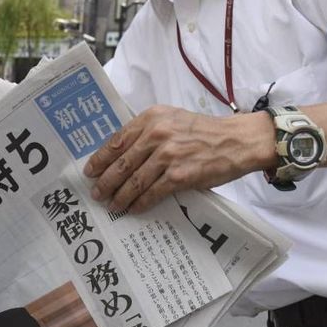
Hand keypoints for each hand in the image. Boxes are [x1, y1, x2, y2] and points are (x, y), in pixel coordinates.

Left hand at [82, 105, 272, 213]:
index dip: (100, 158)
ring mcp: (167, 155)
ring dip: (120, 196)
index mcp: (151, 118)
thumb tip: (122, 153)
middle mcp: (156, 134)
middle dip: (105, 181)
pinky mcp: (179, 175)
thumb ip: (148, 131)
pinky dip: (140, 203)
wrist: (235, 141)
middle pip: (121, 163)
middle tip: (96, 193)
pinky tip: (133, 209)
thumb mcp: (172, 119)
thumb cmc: (203, 131)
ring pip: (133, 181)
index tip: (90, 171)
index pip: (117, 140)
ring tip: (112, 205)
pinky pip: (152, 193)